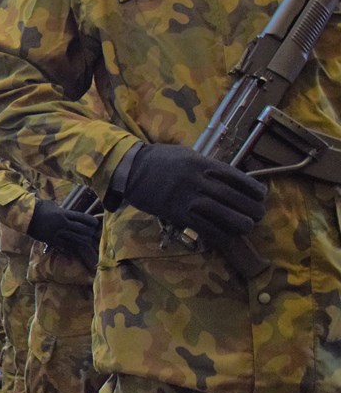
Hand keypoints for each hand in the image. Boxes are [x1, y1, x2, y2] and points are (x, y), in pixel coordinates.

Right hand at [27, 200, 99, 264]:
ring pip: (76, 240)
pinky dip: (70, 251)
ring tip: (87, 242)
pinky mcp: (51, 241)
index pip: (82, 218)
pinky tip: (75, 252)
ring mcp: (57, 233)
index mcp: (63, 214)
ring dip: (83, 242)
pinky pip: (64, 247)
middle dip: (89, 232)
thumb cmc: (38, 208)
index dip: (91, 221)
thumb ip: (62, 210)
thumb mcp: (52, 205)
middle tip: (92, 233)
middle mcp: (62, 224)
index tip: (95, 223)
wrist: (25, 217)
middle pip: (82, 230)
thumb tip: (68, 213)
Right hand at [122, 144, 266, 248]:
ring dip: (239, 223)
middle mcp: (198, 179)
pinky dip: (219, 234)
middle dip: (251, 209)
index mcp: (203, 163)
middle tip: (258, 215)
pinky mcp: (176, 212)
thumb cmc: (158, 159)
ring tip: (247, 227)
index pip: (237, 177)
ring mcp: (187, 196)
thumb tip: (229, 178)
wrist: (131, 168)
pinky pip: (203, 225)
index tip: (262, 196)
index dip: (253, 189)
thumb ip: (207, 166)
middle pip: (233, 197)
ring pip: (222, 213)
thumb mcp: (186, 154)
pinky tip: (227, 237)